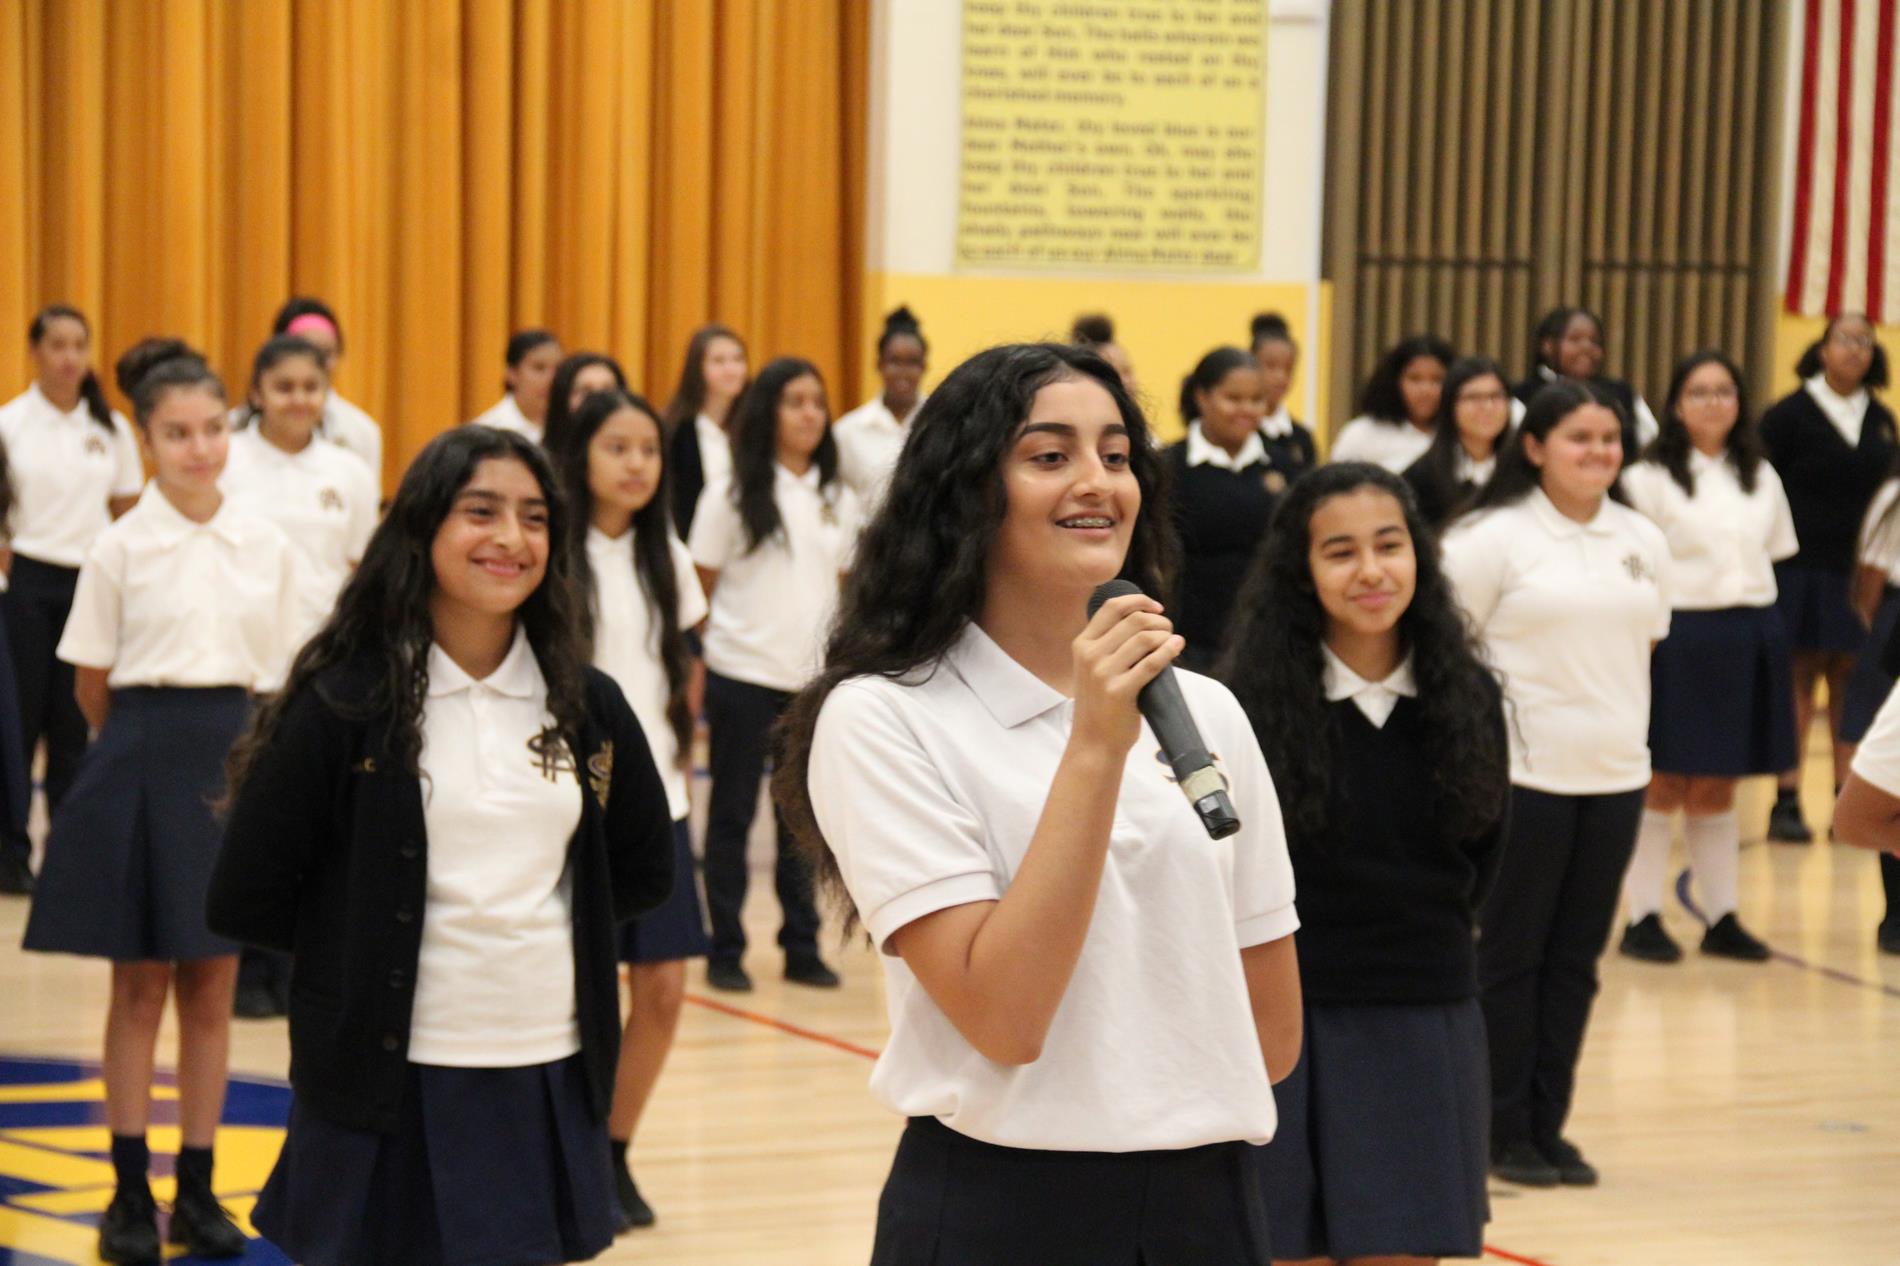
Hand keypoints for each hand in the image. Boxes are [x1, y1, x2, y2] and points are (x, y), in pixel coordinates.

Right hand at [1069, 593, 1181, 754]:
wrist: (1093, 742)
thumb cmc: (1100, 704)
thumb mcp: (1092, 669)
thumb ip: (1108, 645)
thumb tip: (1146, 621)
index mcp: (1081, 644)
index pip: (1112, 607)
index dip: (1139, 601)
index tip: (1156, 607)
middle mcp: (1089, 655)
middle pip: (1133, 620)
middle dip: (1158, 621)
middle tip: (1169, 630)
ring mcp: (1102, 673)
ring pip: (1144, 638)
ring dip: (1165, 635)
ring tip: (1173, 641)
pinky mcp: (1118, 691)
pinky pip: (1151, 663)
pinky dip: (1168, 651)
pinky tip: (1177, 646)